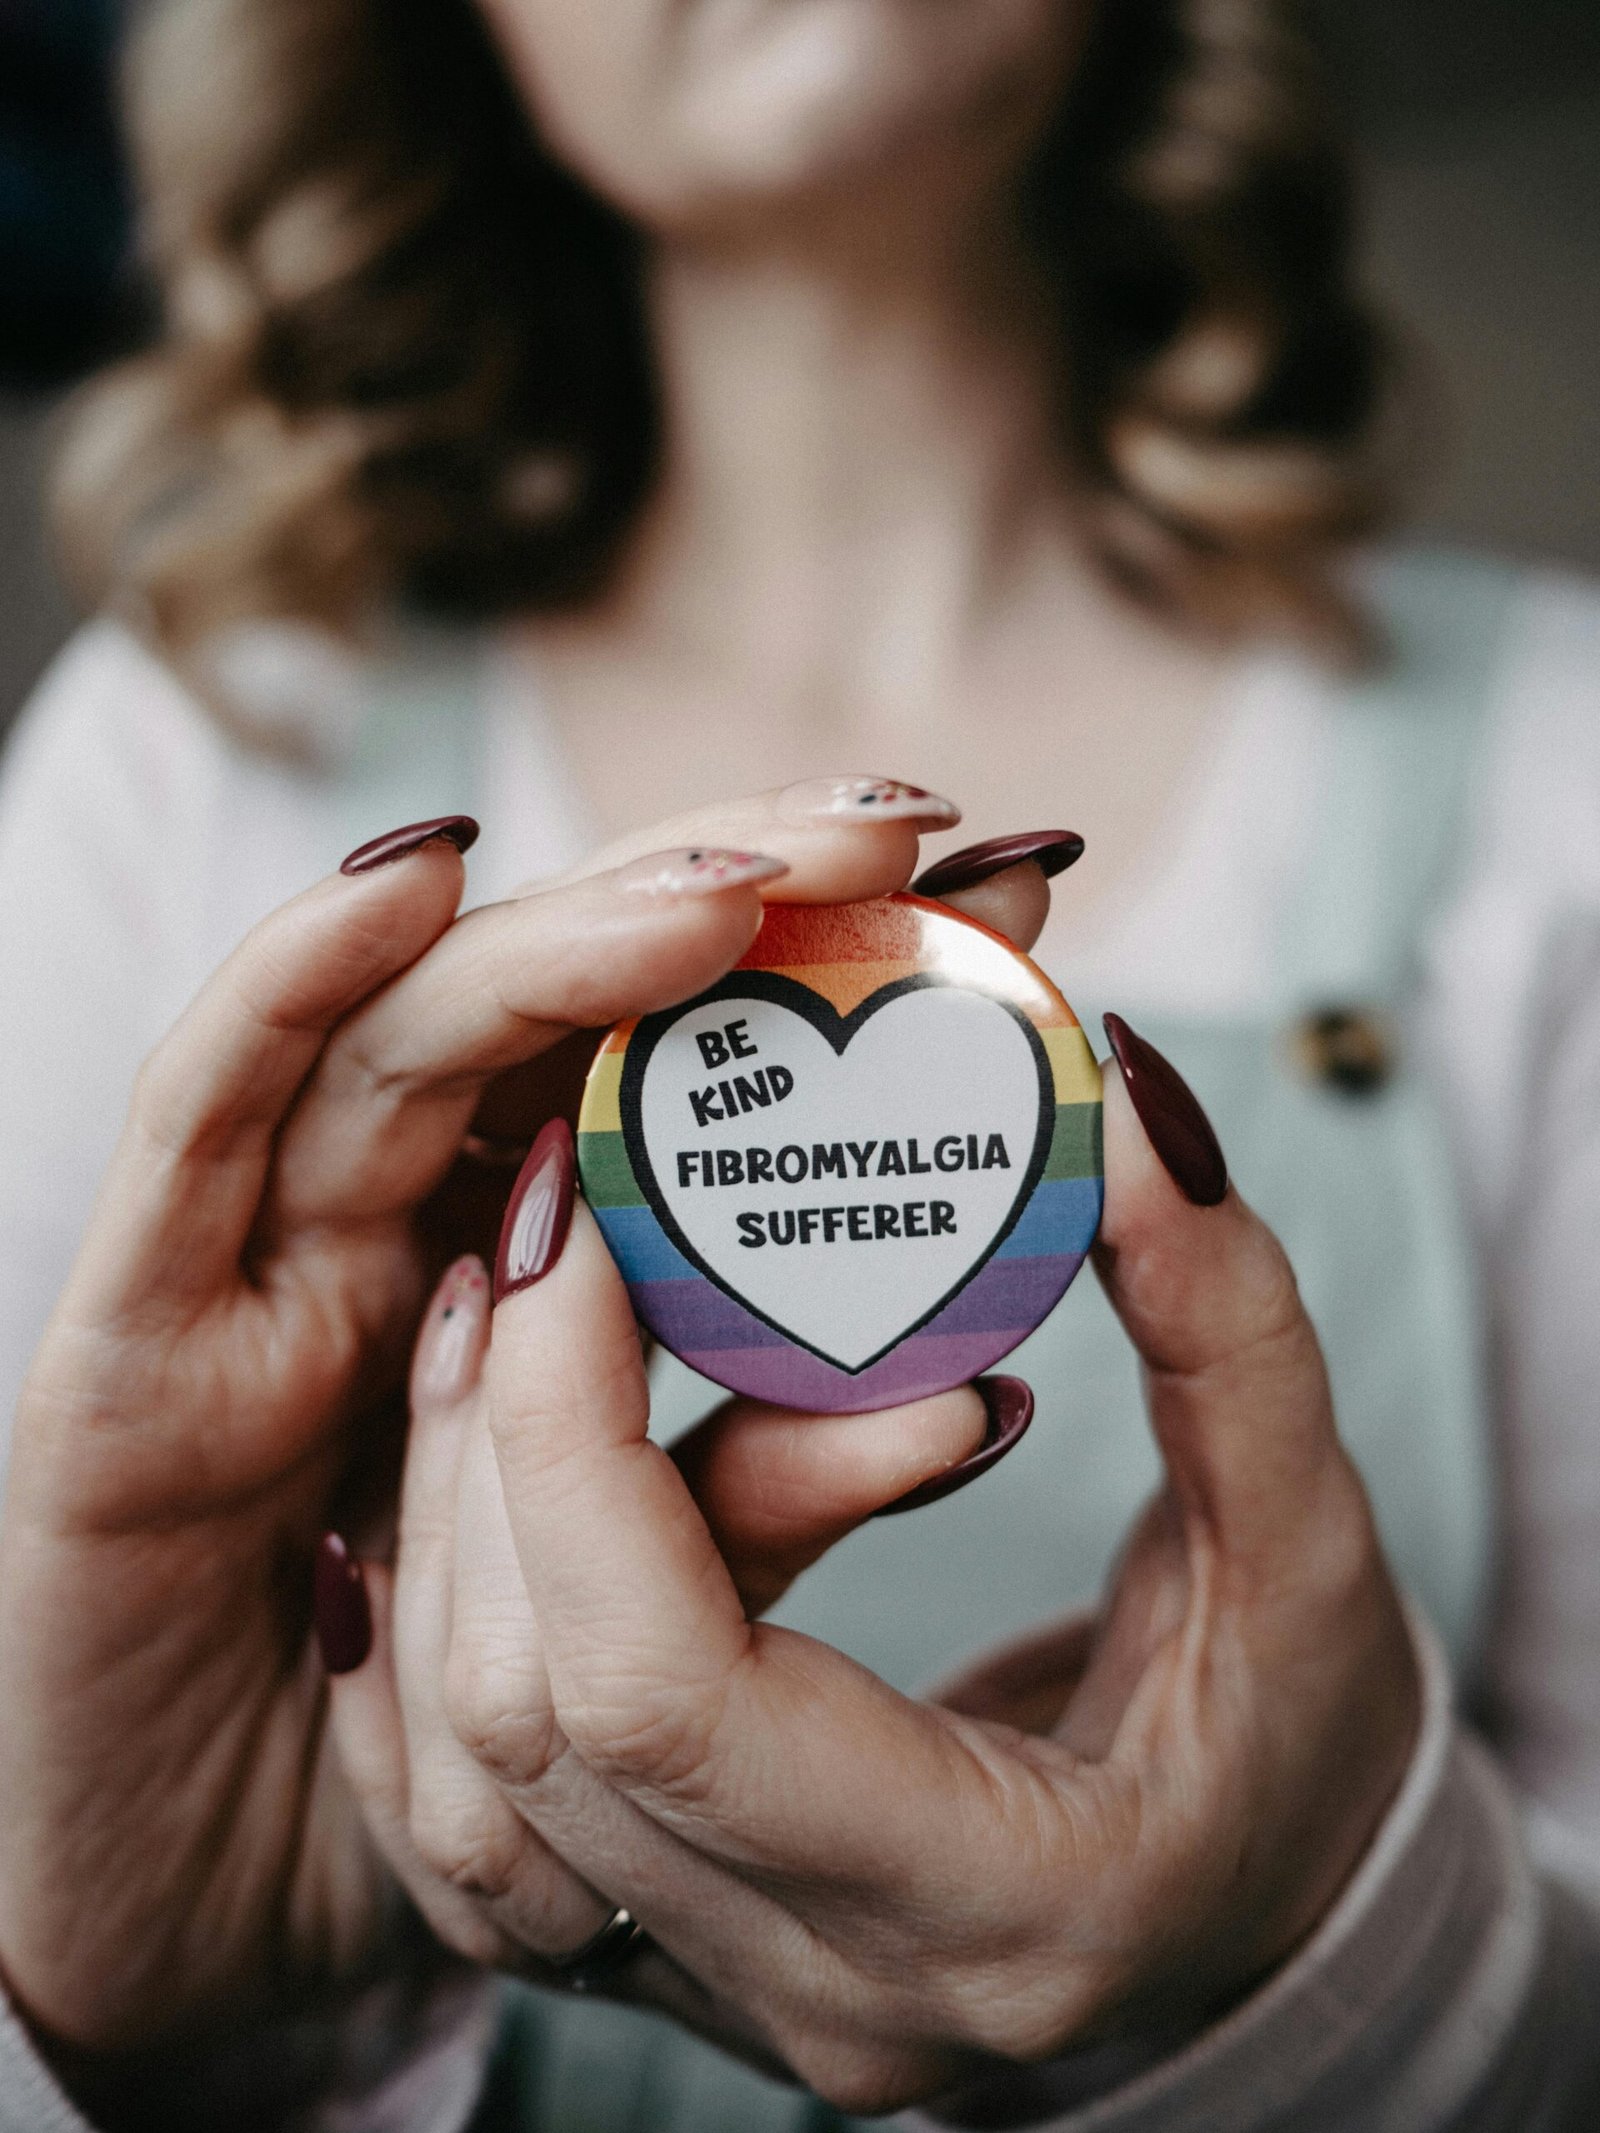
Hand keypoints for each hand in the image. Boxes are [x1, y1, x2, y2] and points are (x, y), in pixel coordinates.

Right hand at [0, 779, 957, 2054]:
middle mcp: (384, 1233)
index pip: (673, 1050)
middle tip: (903, 820)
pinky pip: (191, 1126)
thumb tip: (971, 1390)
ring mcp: (249, 1270)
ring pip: (399, 1033)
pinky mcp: (120, 1343)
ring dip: (562, 927)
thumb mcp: (677, 1624)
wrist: (230, 1947)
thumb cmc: (471, 1786)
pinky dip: (287, 987)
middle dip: (722, 888)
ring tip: (742, 870)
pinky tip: (409, 884)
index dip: (819, 949)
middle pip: (549, 999)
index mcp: (514, 1273)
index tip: (1000, 874)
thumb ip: (769, 1482)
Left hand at [338, 1014, 1418, 2113]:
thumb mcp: (1309, 1536)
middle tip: (549, 1224)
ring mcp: (721, 1986)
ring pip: (466, 1761)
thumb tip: (1121, 1101)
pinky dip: (448, 1609)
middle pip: (532, 1711)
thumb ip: (1224, 1321)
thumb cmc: (1305, 1747)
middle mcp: (823, 1982)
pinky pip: (463, 1799)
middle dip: (505, 1436)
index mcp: (992, 1901)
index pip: (667, 1693)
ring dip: (458, 1513)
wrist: (1266, 1918)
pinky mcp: (663, 1938)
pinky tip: (483, 1457)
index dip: (574, 1436)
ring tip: (514, 1312)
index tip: (574, 1221)